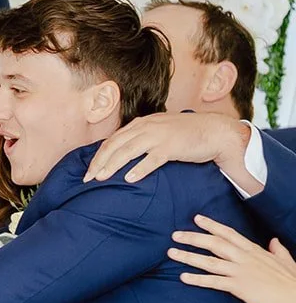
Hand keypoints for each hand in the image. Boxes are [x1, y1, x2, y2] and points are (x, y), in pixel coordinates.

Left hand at [84, 113, 253, 186]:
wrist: (216, 130)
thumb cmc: (186, 134)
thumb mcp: (159, 131)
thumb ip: (141, 139)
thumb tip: (122, 155)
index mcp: (142, 124)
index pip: (113, 140)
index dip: (98, 155)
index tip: (88, 171)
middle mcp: (147, 127)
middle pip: (115, 145)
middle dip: (99, 162)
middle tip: (88, 178)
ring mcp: (159, 136)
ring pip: (128, 151)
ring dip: (112, 165)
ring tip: (101, 179)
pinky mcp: (173, 146)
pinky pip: (152, 159)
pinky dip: (139, 169)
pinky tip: (129, 179)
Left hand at [170, 215, 295, 302]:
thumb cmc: (293, 283)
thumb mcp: (287, 261)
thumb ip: (278, 250)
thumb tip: (273, 241)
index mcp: (255, 251)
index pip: (230, 234)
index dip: (212, 225)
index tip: (196, 218)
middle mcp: (246, 258)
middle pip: (215, 243)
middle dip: (193, 237)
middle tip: (175, 234)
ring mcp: (241, 272)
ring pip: (210, 261)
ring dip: (188, 256)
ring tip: (171, 252)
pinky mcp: (240, 287)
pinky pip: (214, 282)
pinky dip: (197, 279)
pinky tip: (183, 277)